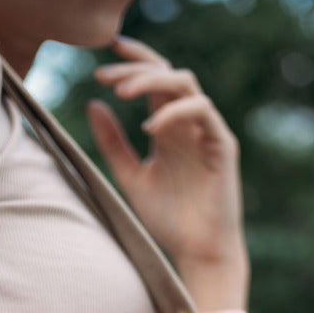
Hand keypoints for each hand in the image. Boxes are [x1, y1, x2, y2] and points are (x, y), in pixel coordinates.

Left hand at [88, 36, 244, 269]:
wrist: (197, 251)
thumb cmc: (168, 219)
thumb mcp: (130, 176)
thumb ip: (112, 143)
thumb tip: (92, 103)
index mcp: (167, 128)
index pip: (152, 80)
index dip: (132, 62)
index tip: (102, 62)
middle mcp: (187, 123)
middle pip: (166, 72)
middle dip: (135, 67)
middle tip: (105, 75)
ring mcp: (206, 130)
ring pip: (184, 82)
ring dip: (152, 80)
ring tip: (122, 93)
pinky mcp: (222, 144)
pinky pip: (201, 110)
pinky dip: (174, 112)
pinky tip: (150, 128)